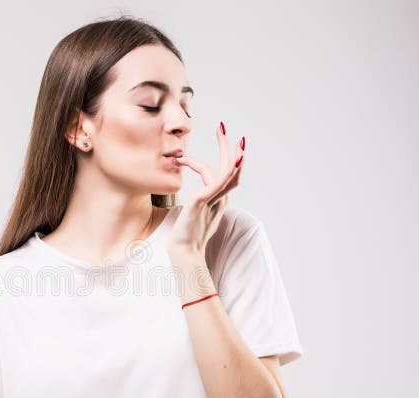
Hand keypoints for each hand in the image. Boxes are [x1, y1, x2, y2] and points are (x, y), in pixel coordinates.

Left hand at [166, 122, 244, 256]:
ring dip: (226, 150)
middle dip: (227, 145)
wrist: (183, 250)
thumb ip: (199, 200)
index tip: (219, 139)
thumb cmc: (185, 234)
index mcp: (218, 198)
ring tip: (222, 132)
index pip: (223, 171)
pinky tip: (235, 160)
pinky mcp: (205, 201)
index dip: (224, 155)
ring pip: (228, 171)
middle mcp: (221, 197)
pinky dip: (229, 170)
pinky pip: (220, 182)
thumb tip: (196, 195)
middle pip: (230, 167)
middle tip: (222, 126)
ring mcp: (215, 199)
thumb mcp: (193, 211)